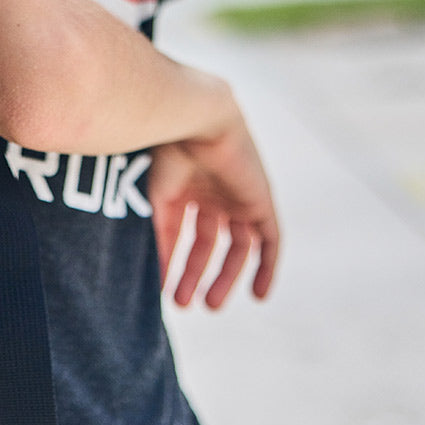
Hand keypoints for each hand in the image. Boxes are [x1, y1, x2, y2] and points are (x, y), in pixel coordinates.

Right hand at [149, 105, 279, 309]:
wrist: (194, 119)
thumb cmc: (166, 152)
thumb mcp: (156, 198)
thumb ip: (158, 236)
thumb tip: (153, 277)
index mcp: (183, 189)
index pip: (179, 234)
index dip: (172, 263)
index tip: (161, 292)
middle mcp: (211, 194)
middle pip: (208, 244)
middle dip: (196, 274)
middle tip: (186, 305)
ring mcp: (237, 197)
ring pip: (237, 247)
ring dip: (225, 276)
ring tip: (211, 305)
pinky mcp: (261, 200)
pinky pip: (270, 240)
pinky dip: (267, 267)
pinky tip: (259, 296)